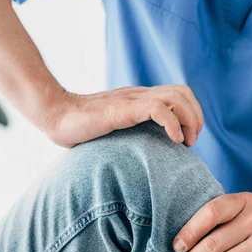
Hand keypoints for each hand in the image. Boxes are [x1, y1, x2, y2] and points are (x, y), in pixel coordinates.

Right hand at [42, 85, 203, 147]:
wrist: (55, 115)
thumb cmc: (76, 128)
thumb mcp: (108, 129)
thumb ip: (124, 134)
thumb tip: (136, 159)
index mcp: (137, 99)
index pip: (178, 94)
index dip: (190, 114)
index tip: (185, 140)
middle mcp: (138, 95)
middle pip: (184, 92)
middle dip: (196, 117)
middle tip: (190, 142)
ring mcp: (132, 100)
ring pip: (178, 97)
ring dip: (189, 120)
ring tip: (184, 142)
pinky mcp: (124, 108)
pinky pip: (159, 108)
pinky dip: (174, 124)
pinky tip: (173, 140)